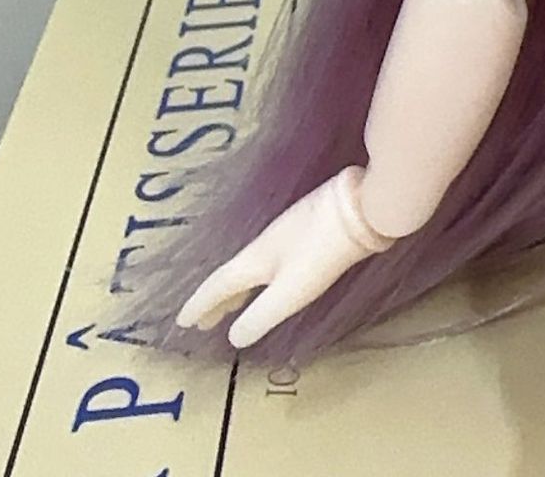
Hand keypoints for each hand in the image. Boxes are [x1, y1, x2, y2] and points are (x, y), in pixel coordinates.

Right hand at [176, 166, 394, 349]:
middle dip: (218, 300)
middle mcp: (267, 243)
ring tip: (233, 305)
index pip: (218, 285)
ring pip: (254, 265)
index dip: (200, 305)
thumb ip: (260, 316)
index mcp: (255, 259)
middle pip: (234, 274)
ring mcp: (290, 231)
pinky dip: (261, 276)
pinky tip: (275, 277)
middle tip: (204, 322)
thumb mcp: (290, 292)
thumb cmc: (322, 252)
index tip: (182, 322)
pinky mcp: (311, 227)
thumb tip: (234, 337)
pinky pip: (272, 258)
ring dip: (239, 288)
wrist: (363, 207)